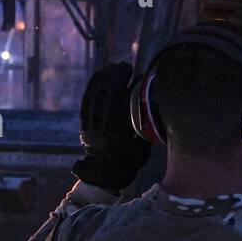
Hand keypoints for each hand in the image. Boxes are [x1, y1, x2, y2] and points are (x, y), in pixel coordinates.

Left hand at [70, 62, 150, 191]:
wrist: (105, 174)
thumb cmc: (131, 159)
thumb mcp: (143, 146)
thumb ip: (148, 126)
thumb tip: (158, 104)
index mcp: (120, 136)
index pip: (125, 106)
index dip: (132, 89)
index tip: (140, 77)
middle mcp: (103, 130)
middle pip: (109, 96)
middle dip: (118, 78)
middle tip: (127, 66)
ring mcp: (91, 126)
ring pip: (96, 96)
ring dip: (107, 78)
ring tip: (116, 66)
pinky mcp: (83, 123)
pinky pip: (87, 99)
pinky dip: (94, 84)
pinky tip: (102, 73)